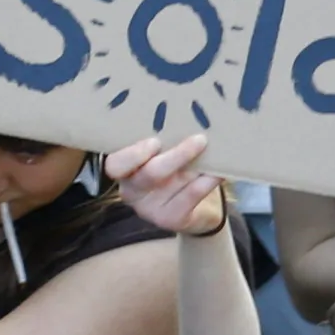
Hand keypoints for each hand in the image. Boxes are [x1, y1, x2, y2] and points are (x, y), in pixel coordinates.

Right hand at [108, 133, 225, 237]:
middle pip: (150, 174)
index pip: (115, 165)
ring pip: (173, 183)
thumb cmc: (176, 171)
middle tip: (200, 139)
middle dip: (177, 155)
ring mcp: (150, 209)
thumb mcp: (164, 155)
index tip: (155, 141)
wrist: (196, 210)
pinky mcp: (171, 220)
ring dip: (196, 165)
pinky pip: (190, 197)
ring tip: (213, 150)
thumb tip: (185, 114)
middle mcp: (132, 191)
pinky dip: (206, 182)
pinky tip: (218, 173)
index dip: (133, 154)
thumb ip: (165, 140)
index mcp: (125, 171)